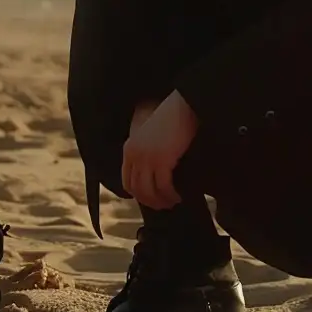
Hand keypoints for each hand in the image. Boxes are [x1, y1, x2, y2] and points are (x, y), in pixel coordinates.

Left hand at [122, 90, 198, 210]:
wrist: (184, 106)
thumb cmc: (173, 118)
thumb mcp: (152, 136)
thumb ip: (148, 152)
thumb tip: (154, 173)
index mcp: (129, 148)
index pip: (127, 181)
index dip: (138, 194)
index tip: (150, 199)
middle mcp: (134, 155)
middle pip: (137, 189)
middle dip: (150, 201)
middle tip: (163, 205)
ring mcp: (147, 159)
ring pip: (149, 191)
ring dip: (161, 201)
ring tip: (172, 203)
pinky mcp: (161, 161)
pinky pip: (163, 186)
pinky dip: (171, 195)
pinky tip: (179, 196)